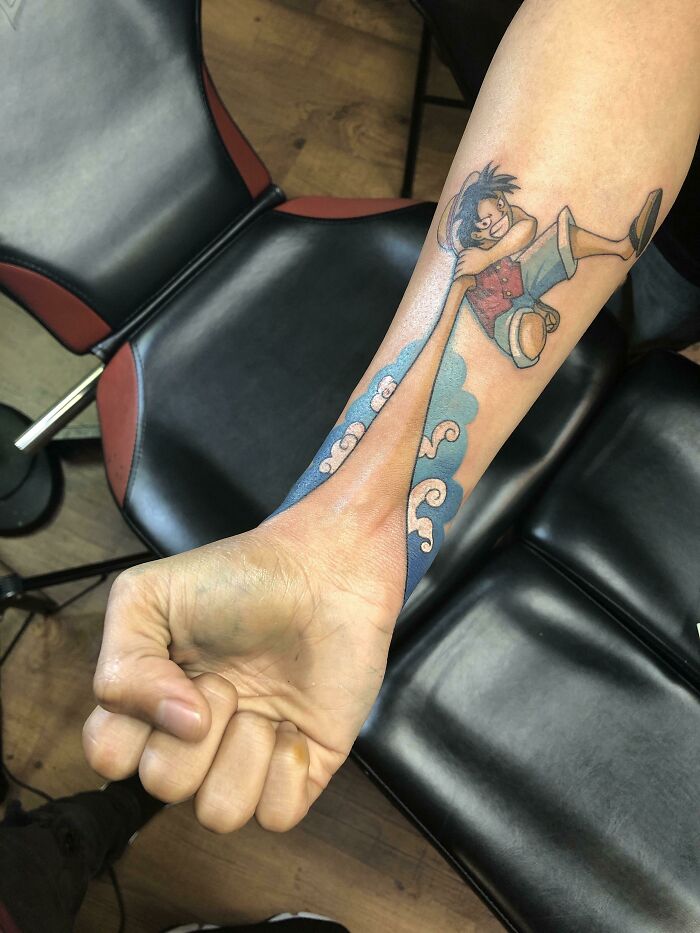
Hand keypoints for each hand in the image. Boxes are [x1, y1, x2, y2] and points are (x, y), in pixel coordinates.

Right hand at [83, 507, 402, 832]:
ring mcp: (249, 757)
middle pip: (162, 787)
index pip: (109, 757)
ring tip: (264, 703)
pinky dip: (287, 769)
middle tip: (227, 679)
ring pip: (218, 814)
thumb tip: (178, 725)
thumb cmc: (240, 578)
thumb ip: (124, 663)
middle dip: (197, 729)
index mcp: (152, 702)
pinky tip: (296, 724)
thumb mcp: (148, 595)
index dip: (134, 728)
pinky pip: (277, 816)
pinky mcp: (302, 770)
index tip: (176, 677)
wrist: (325, 573)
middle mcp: (196, 739)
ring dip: (243, 752)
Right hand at [454, 248, 483, 278]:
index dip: (456, 276)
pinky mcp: (468, 250)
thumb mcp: (475, 272)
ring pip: (459, 260)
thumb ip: (467, 273)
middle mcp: (465, 262)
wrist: (487, 257)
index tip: (454, 277)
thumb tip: (461, 274)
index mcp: (467, 269)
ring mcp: (466, 256)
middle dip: (456, 270)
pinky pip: (462, 253)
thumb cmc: (482, 266)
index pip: (458, 273)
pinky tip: (460, 257)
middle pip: (457, 267)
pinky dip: (460, 255)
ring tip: (458, 264)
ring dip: (458, 263)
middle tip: (456, 271)